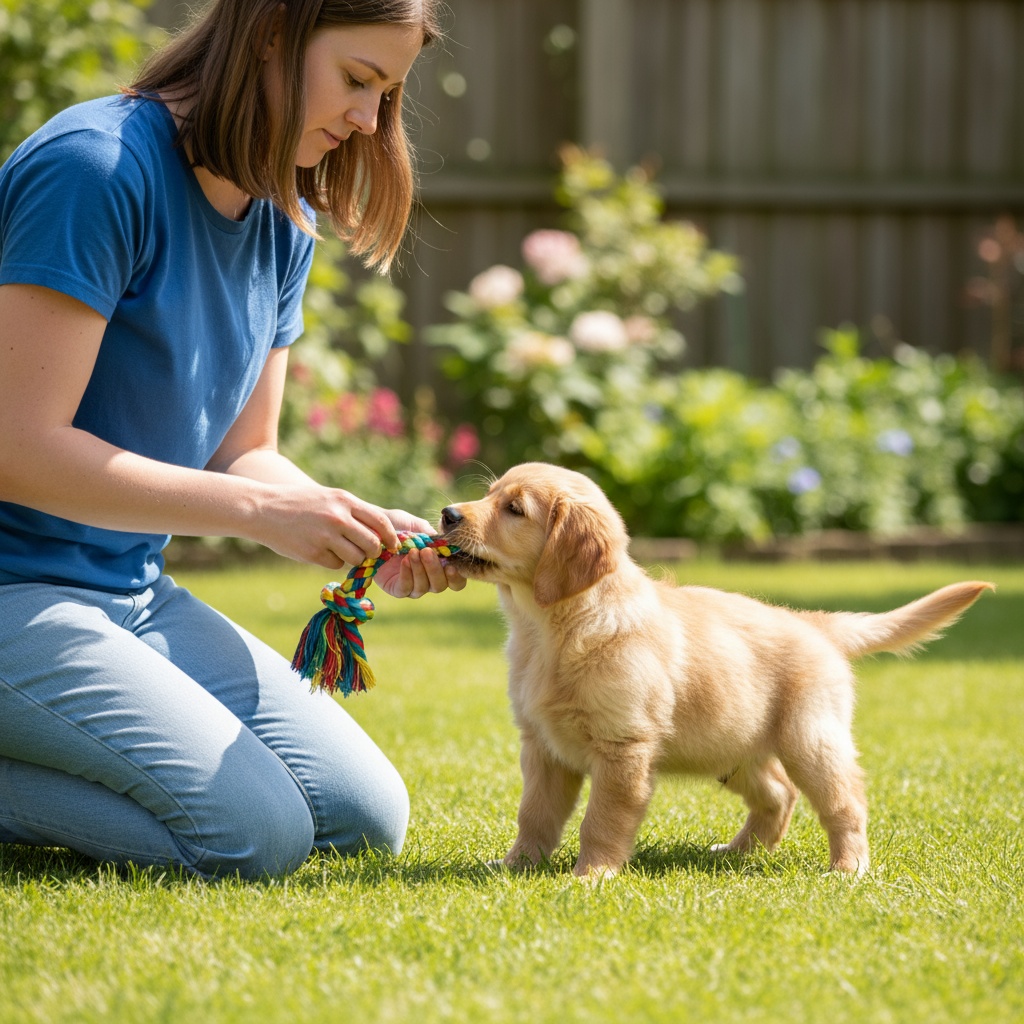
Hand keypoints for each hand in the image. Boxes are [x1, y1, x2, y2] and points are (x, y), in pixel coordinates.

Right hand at [253, 485, 400, 568]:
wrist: (261, 509)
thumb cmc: (299, 503)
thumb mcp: (328, 498)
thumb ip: (352, 512)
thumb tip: (379, 533)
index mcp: (344, 501)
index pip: (381, 521)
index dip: (390, 537)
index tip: (392, 546)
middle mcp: (338, 518)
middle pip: (372, 544)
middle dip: (372, 553)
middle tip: (365, 553)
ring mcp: (325, 536)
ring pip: (356, 558)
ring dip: (352, 558)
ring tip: (337, 548)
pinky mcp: (312, 553)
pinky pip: (335, 564)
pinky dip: (332, 561)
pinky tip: (318, 550)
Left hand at [374, 509, 466, 598]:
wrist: (372, 527)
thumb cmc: (398, 525)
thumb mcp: (419, 526)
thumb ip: (435, 537)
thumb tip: (450, 547)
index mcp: (438, 564)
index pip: (456, 580)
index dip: (457, 576)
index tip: (451, 564)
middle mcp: (428, 578)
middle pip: (441, 585)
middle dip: (435, 569)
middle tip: (426, 552)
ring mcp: (411, 584)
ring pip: (424, 588)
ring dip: (420, 570)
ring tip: (412, 552)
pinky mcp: (395, 588)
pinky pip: (406, 589)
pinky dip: (407, 575)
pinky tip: (404, 561)